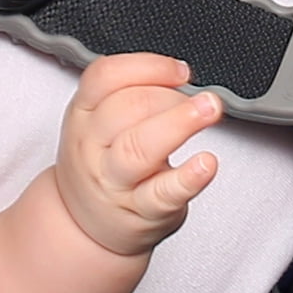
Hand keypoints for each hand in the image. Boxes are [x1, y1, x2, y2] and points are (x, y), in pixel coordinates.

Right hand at [54, 50, 225, 257]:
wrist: (86, 226)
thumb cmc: (102, 165)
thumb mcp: (98, 123)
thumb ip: (131, 93)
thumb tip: (180, 74)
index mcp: (83, 114)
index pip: (105, 77)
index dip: (148, 66)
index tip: (180, 71)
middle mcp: (93, 147)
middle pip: (125, 108)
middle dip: (169, 95)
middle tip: (203, 99)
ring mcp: (116, 181)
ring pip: (138, 147)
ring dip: (179, 124)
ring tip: (209, 111)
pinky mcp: (142, 211)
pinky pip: (163, 194)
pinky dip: (188, 178)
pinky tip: (206, 164)